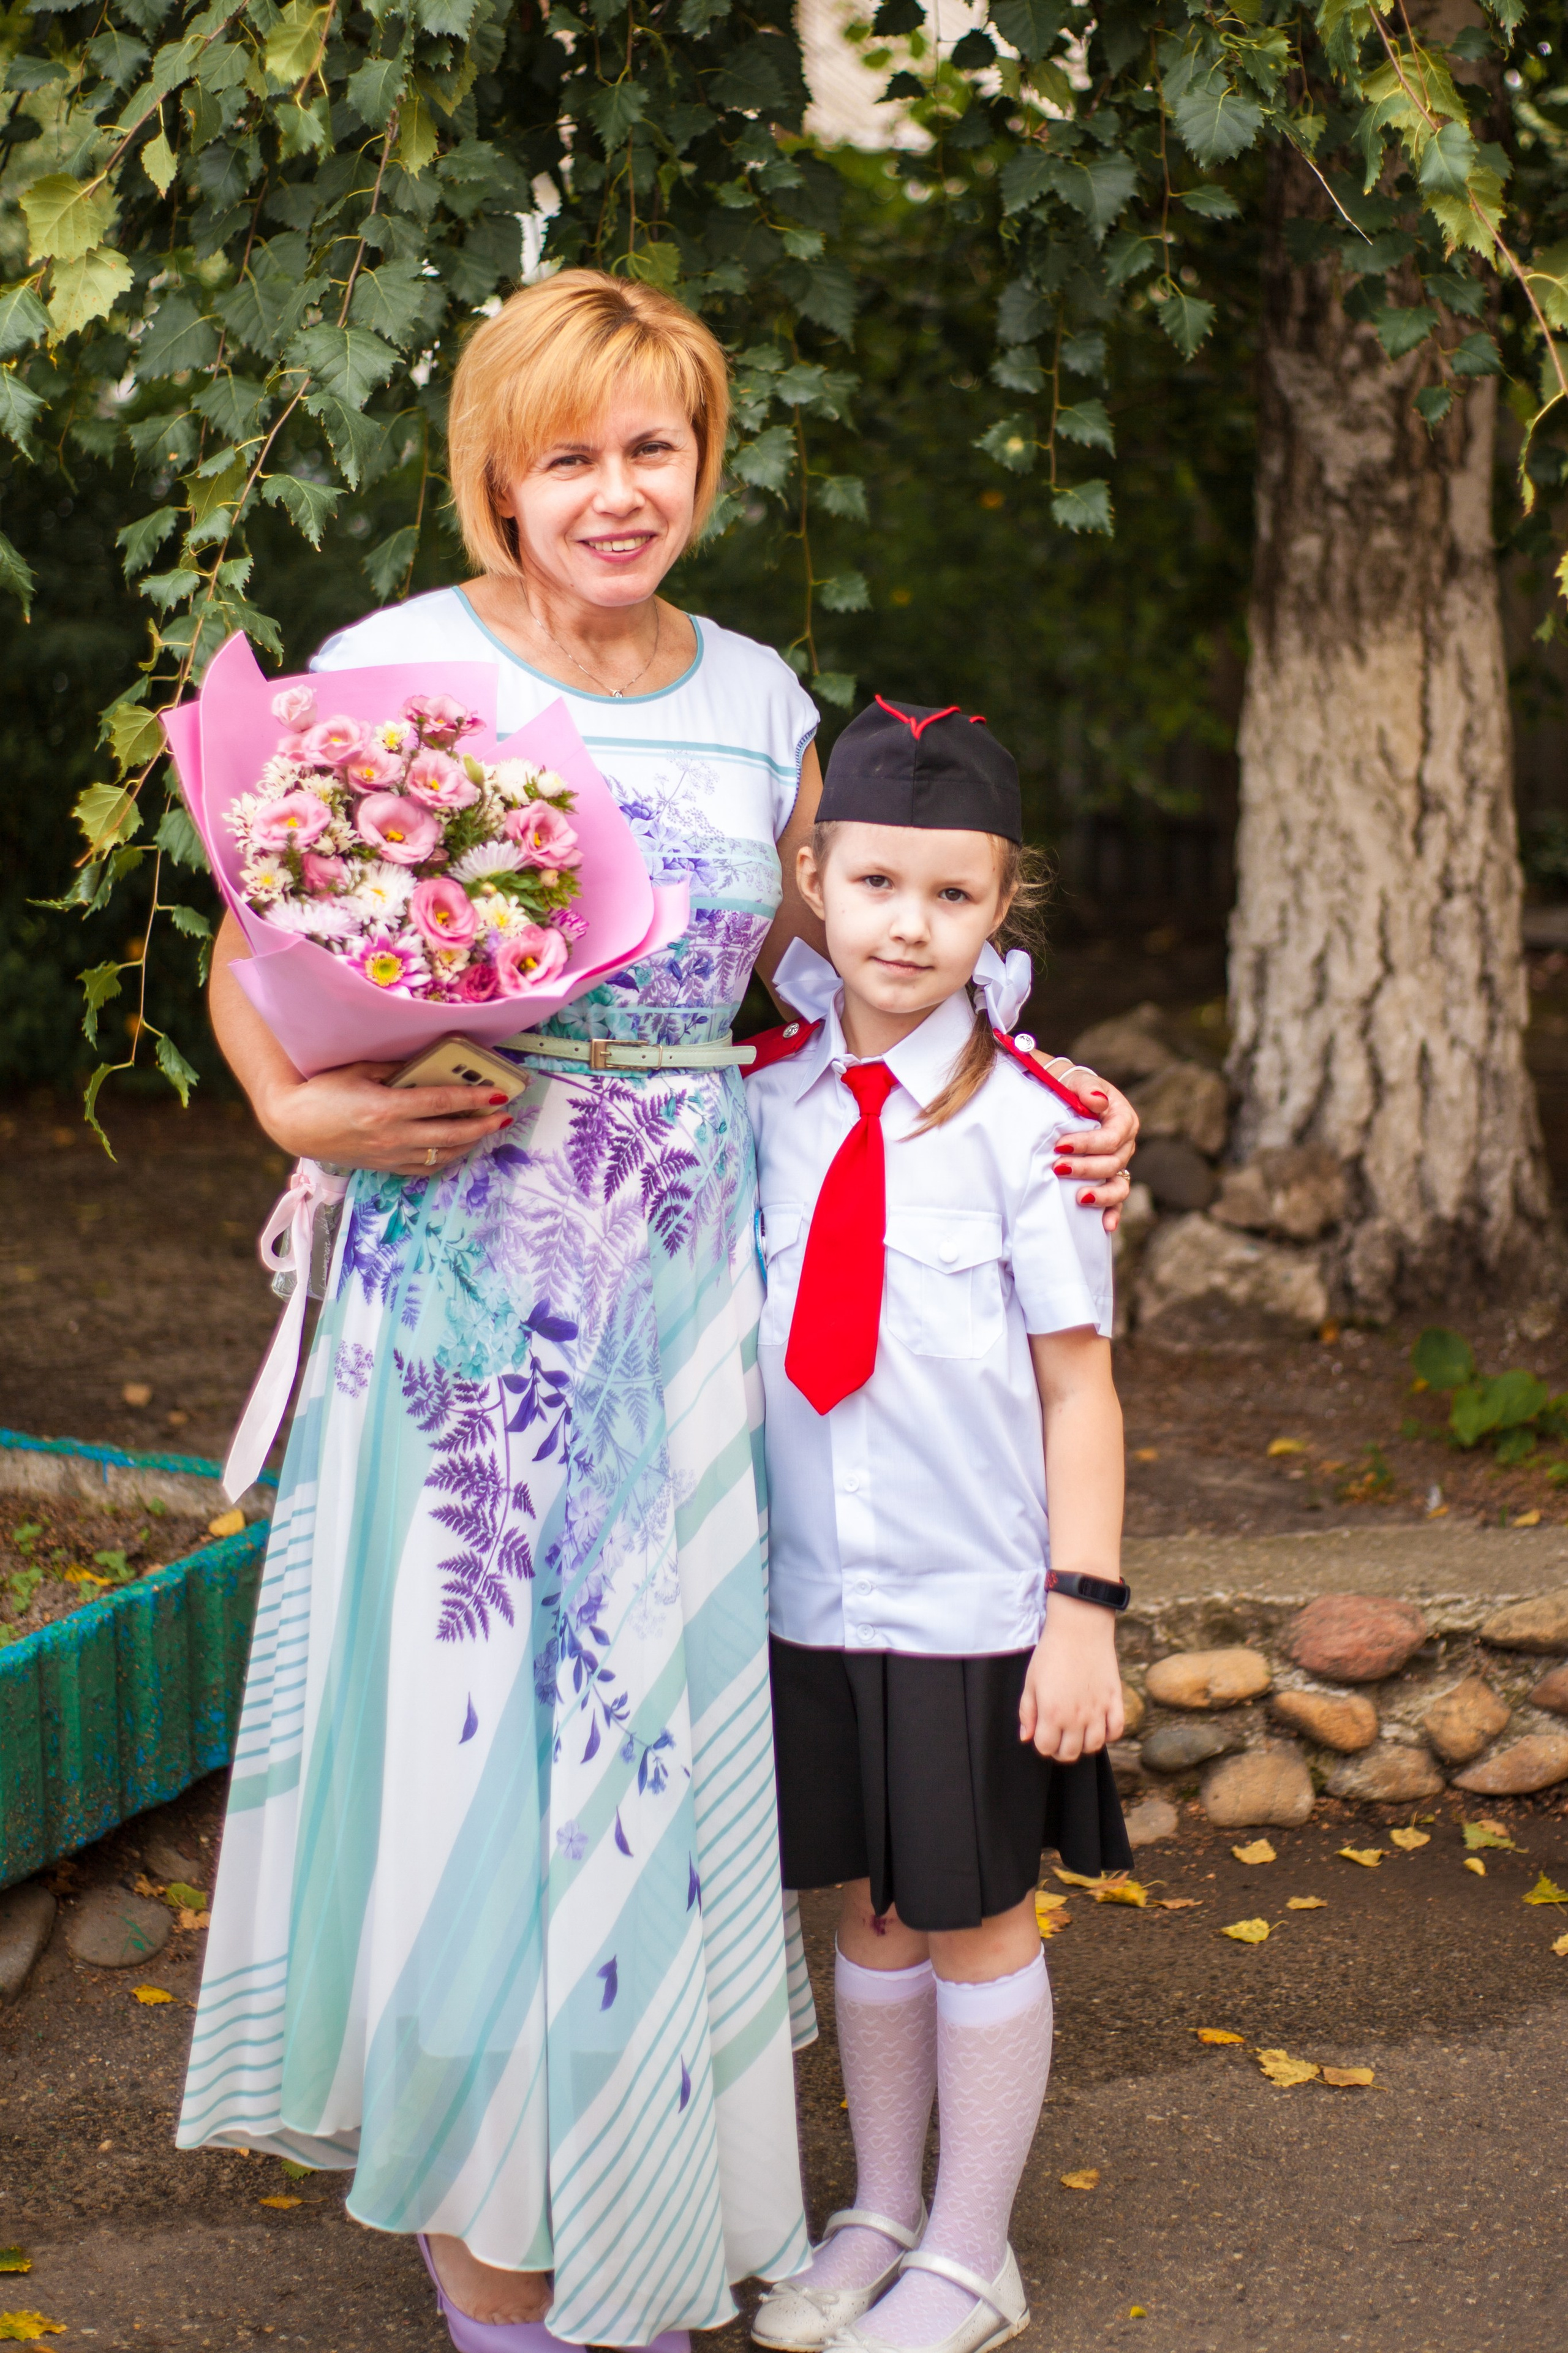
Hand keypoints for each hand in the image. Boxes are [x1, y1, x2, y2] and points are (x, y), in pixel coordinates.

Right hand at [257, 1060, 515, 1175]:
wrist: (294, 1125)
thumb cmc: (323, 1092)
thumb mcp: (359, 1071)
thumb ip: (397, 1069)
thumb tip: (430, 1064)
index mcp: (386, 1109)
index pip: (441, 1104)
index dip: (473, 1100)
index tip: (498, 1094)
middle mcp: (392, 1136)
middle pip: (451, 1134)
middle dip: (483, 1126)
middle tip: (504, 1116)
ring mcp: (390, 1156)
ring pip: (442, 1155)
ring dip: (469, 1144)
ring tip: (486, 1131)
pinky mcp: (385, 1167)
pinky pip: (425, 1168)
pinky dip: (446, 1159)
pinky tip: (457, 1148)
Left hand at [1018, 1596, 1125, 1761]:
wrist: (1079, 1629)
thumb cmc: (1051, 1653)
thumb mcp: (1030, 1681)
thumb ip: (1027, 1713)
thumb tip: (1026, 1737)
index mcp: (1052, 1713)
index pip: (1046, 1748)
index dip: (1043, 1744)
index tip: (1044, 1734)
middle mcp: (1076, 1717)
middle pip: (1070, 1753)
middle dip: (1062, 1749)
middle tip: (1060, 1736)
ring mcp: (1098, 1710)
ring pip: (1094, 1746)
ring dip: (1084, 1744)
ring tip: (1079, 1732)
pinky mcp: (1115, 1700)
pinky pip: (1117, 1731)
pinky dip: (1109, 1734)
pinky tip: (1099, 1724)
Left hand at [1030, 1062, 1137, 1233]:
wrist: (1059, 1097)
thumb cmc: (1067, 1086)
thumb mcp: (1075, 1080)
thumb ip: (1086, 1088)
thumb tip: (1096, 1101)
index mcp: (1123, 1118)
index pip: (1112, 1137)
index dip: (1088, 1144)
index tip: (1060, 1145)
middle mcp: (1125, 1143)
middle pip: (1113, 1162)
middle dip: (1085, 1168)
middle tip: (1057, 1167)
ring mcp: (1118, 1164)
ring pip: (1119, 1185)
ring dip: (1100, 1194)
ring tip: (1078, 1197)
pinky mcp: (1108, 1179)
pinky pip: (1116, 1200)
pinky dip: (1112, 1213)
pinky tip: (1105, 1226)